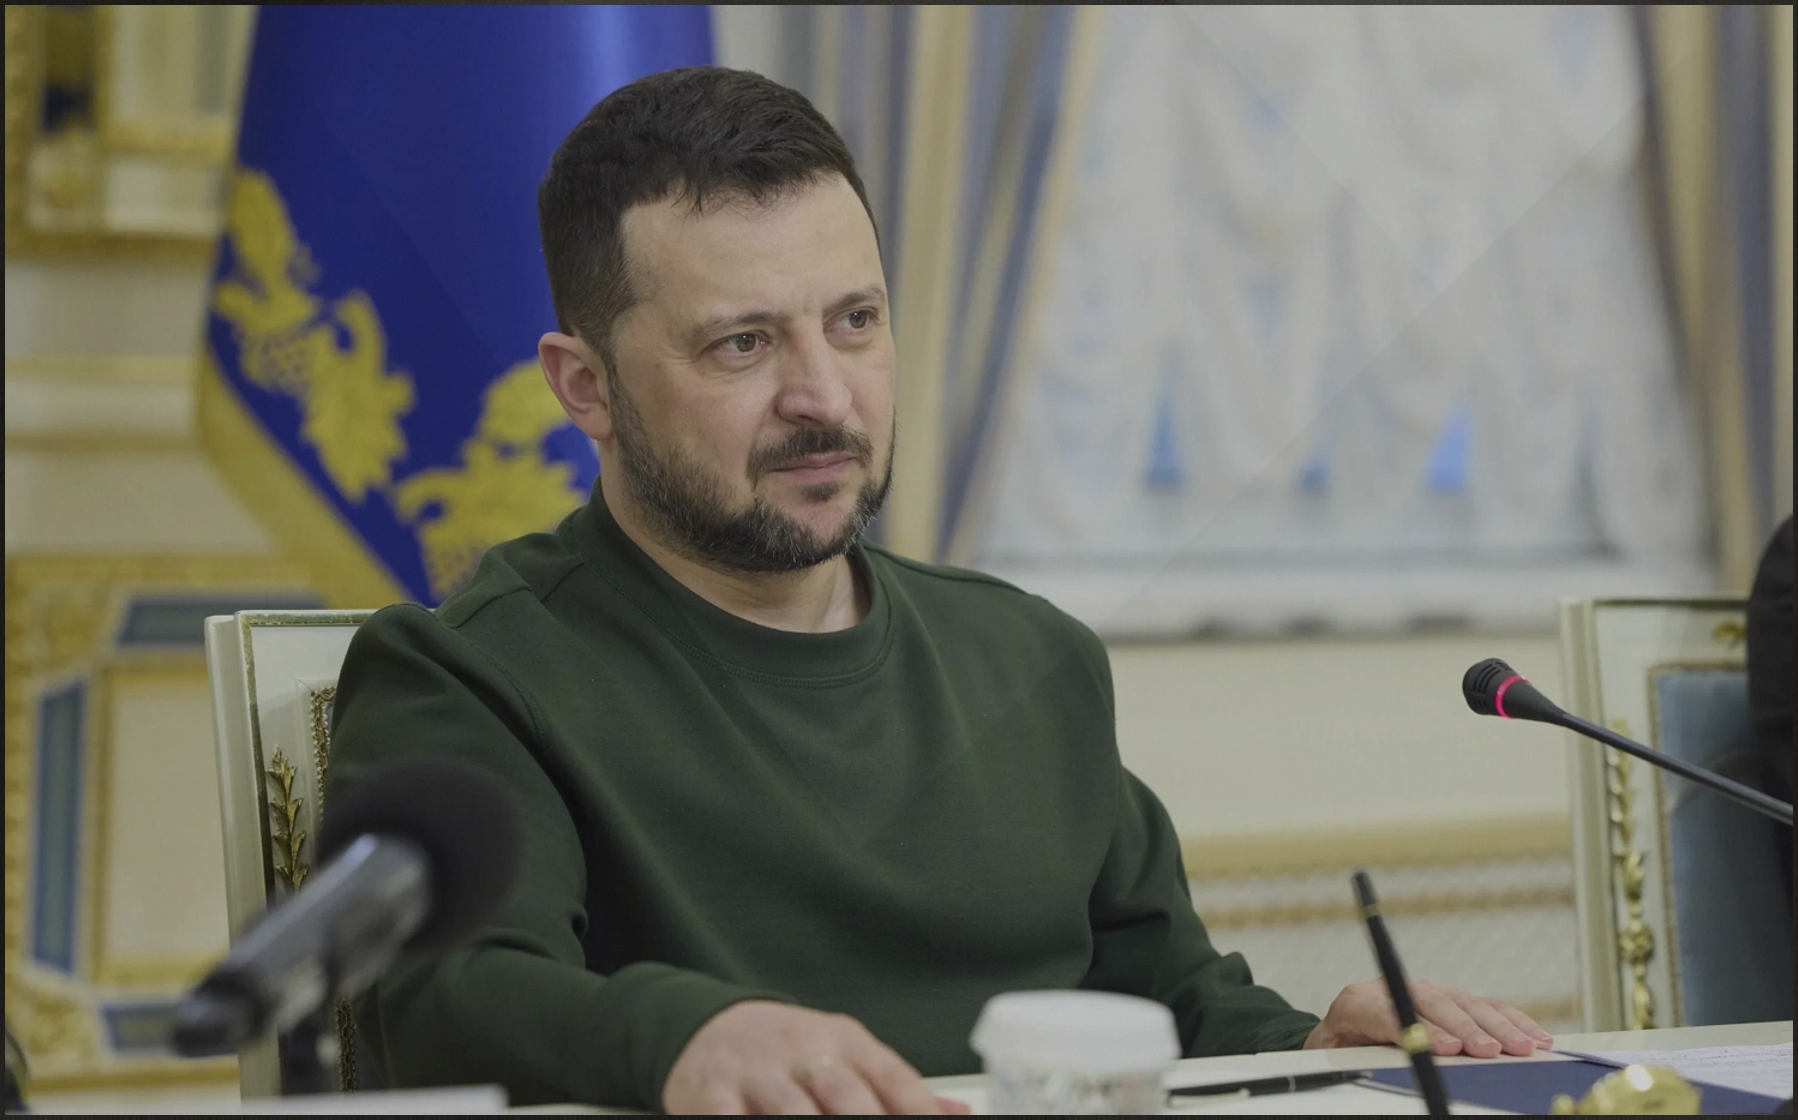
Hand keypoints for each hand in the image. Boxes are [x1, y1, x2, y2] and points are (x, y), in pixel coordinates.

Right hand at [663, 1000, 971, 1114]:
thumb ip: (894, 1089)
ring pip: (793, 1114)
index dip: (917, 1111)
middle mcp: (804, 1050)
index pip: (894, 1078)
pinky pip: (731, 1119)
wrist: (710, 1025)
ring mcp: (757, 1072)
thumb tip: (956, 1116)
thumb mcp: (844, 1055)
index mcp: (846, 1040)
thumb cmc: (789, 1051)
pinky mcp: (712, 1092)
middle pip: (848, 1097)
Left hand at [1303, 979, 1553, 1058]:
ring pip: (1465, 1003)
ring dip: (1496, 1026)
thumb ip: (1365, 1059)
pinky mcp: (1450, 999)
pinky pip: (1485, 1006)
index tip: (1447, 1048)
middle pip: (1434, 1004)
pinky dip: (1512, 1021)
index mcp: (1358, 1003)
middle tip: (1485, 1050)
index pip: (1389, 1011)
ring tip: (1521, 1047)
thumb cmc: (1342, 1050)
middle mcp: (1395, 989)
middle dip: (1462, 1028)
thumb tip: (1403, 1065)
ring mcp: (1426, 992)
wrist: (1341, 1031)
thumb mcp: (1341, 1058)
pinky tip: (1535, 1036)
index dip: (1420, 1029)